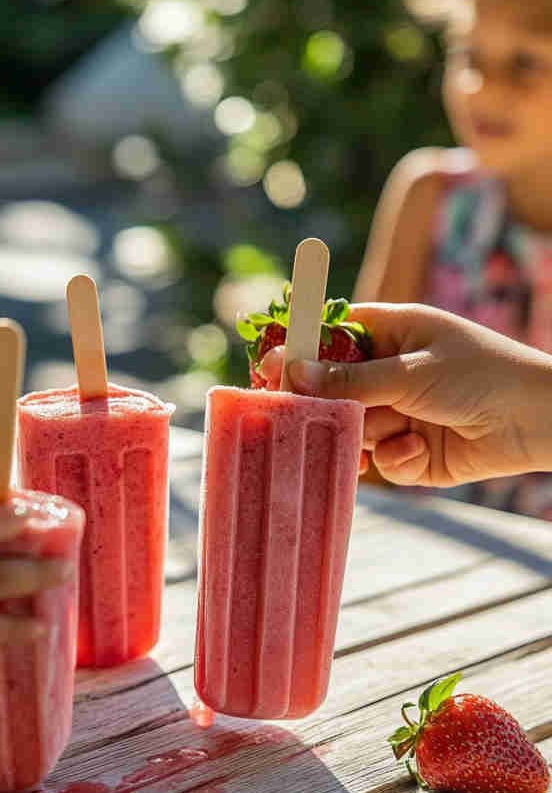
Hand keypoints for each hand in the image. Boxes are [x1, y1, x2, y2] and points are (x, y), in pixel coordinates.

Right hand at [262, 304, 551, 486]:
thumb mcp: (411, 372)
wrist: (538, 421)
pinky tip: (418, 451)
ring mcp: (403, 413)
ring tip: (395, 430)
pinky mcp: (415, 453)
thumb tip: (292, 374)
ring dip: (369, 435)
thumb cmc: (482, 375)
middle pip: (334, 389)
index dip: (300, 350)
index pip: (333, 334)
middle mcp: (394, 372)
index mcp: (395, 332)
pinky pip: (382, 460)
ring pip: (354, 430)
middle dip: (325, 405)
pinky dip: (396, 459)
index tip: (268, 367)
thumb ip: (351, 381)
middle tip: (301, 414)